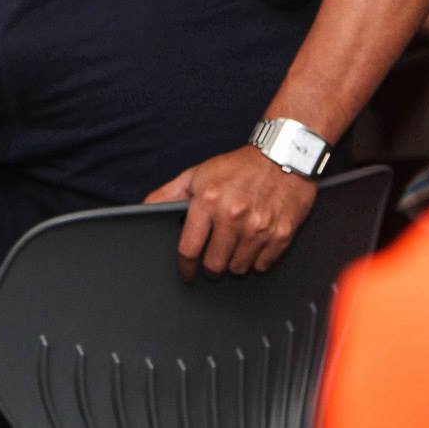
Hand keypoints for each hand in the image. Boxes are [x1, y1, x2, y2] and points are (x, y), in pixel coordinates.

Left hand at [147, 146, 316, 279]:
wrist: (283, 155)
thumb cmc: (238, 166)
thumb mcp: (198, 174)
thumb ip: (169, 194)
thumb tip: (145, 209)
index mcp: (208, 200)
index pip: (189, 249)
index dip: (185, 267)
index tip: (186, 272)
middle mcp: (233, 215)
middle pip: (214, 265)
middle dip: (210, 266)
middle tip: (213, 256)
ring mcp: (259, 227)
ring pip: (238, 268)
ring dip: (234, 263)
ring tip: (235, 245)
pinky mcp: (281, 234)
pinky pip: (262, 265)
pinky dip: (256, 260)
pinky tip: (254, 243)